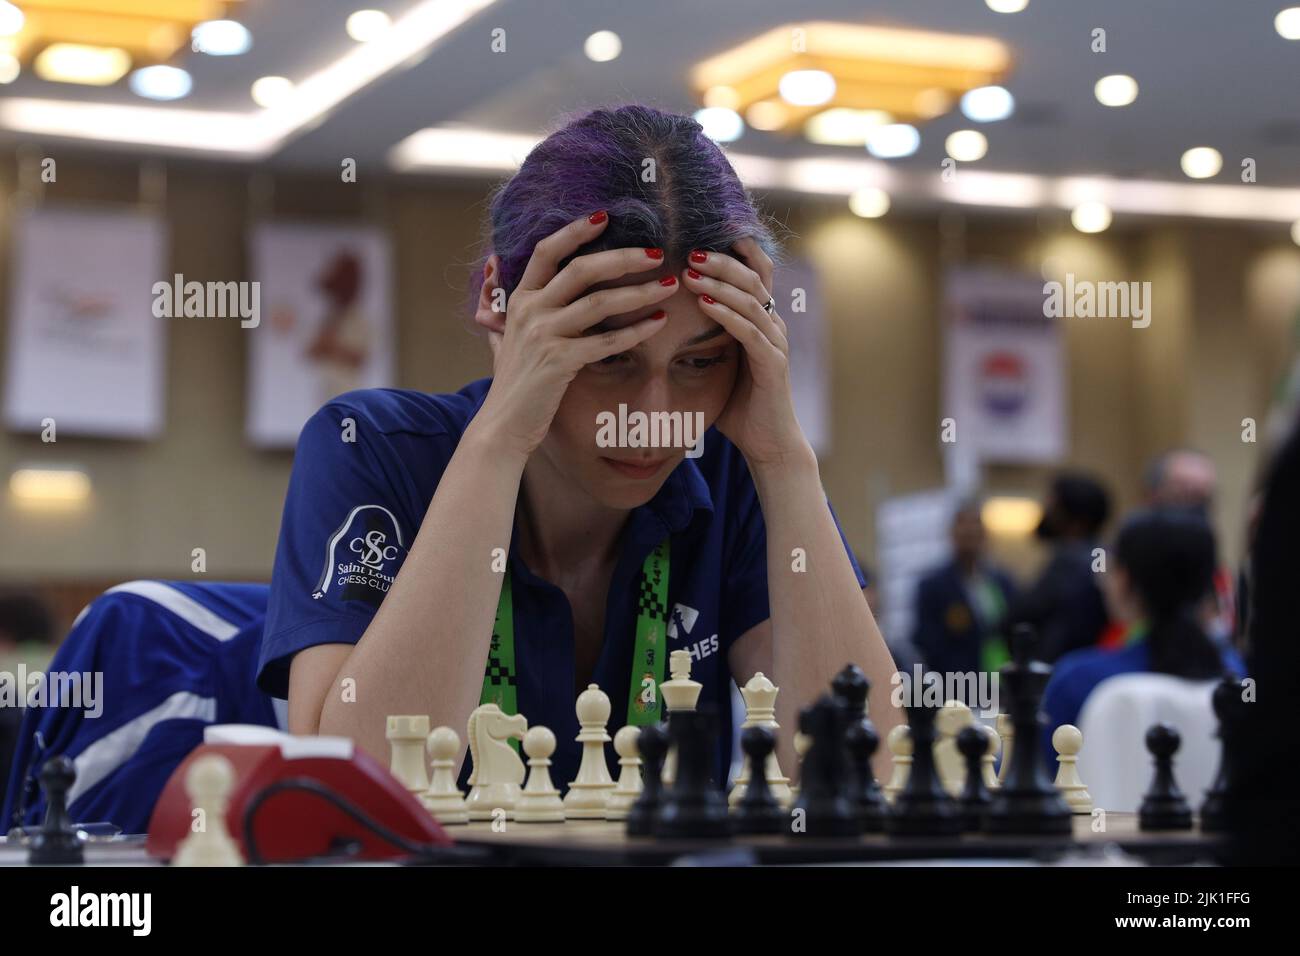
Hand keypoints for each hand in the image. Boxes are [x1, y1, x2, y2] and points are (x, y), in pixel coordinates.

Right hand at [474, 212, 676, 458]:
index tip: (605, 216)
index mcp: (518, 299)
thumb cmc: (512, 382)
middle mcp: (529, 311)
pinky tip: (658, 321)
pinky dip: (636, 330)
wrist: (503, 424)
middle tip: (655, 252)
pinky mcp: (560, 362)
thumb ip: (501, 303)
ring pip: (599, 302)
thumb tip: (492, 266)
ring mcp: (543, 335)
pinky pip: (606, 341)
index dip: (575, 231)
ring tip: (668, 285)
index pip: (546, 252)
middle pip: (580, 269)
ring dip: (638, 291)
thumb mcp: (502, 336)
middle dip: (622, 257)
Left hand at [681, 237, 809, 469]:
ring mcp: (776, 343)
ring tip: (691, 271)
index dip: (736, 251)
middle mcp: (773, 325)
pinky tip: (704, 304)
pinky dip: (726, 314)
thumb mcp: (719, 364)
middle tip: (690, 249)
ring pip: (751, 299)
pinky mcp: (772, 364)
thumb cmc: (740, 405)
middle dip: (721, 260)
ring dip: (720, 282)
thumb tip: (663, 323)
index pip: (755, 273)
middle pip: (754, 277)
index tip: (702, 235)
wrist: (767, 443)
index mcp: (762, 320)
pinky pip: (749, 331)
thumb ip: (703, 340)